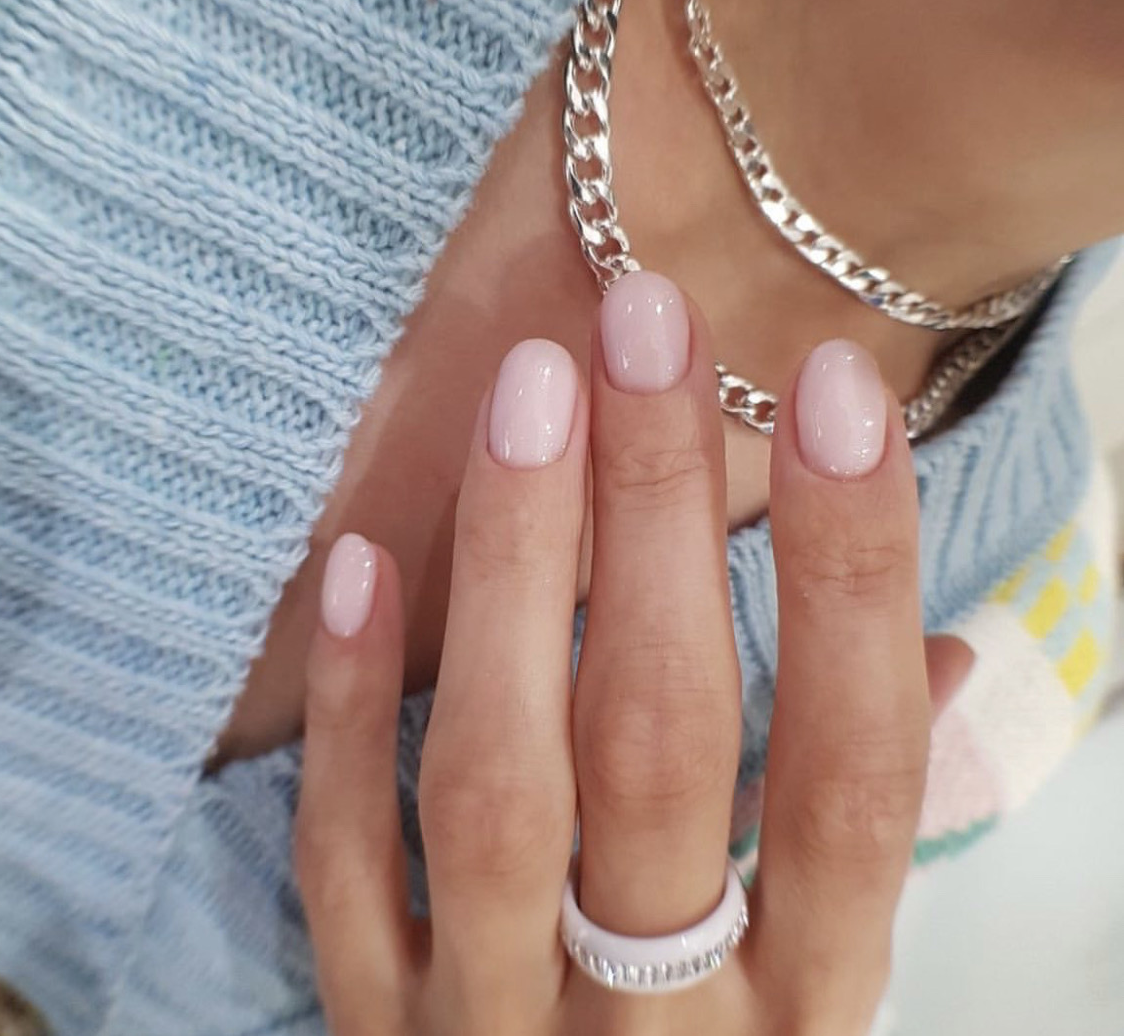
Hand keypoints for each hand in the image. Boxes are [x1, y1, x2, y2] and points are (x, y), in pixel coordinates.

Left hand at [295, 270, 931, 1034]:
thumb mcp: (822, 976)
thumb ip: (864, 817)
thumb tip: (933, 652)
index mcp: (807, 1005)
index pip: (849, 766)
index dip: (852, 569)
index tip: (832, 390)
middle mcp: (664, 1025)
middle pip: (665, 738)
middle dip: (660, 513)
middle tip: (643, 318)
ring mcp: (501, 1034)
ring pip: (504, 783)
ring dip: (518, 571)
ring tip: (529, 391)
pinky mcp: (378, 1035)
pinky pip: (349, 871)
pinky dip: (353, 715)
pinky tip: (359, 561)